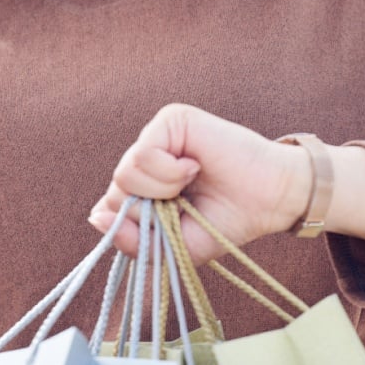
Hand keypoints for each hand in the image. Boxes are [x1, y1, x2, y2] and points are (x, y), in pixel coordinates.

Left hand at [88, 104, 310, 263]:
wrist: (269, 200)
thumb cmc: (226, 221)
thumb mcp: (175, 245)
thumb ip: (134, 240)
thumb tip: (95, 217)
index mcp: (144, 188)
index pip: (109, 208)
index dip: (134, 227)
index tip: (170, 228)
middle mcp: (145, 159)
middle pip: (114, 192)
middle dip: (150, 211)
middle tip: (184, 206)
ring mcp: (156, 136)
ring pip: (125, 172)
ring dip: (162, 190)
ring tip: (191, 182)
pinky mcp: (170, 119)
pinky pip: (143, 154)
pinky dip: (169, 172)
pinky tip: (194, 167)